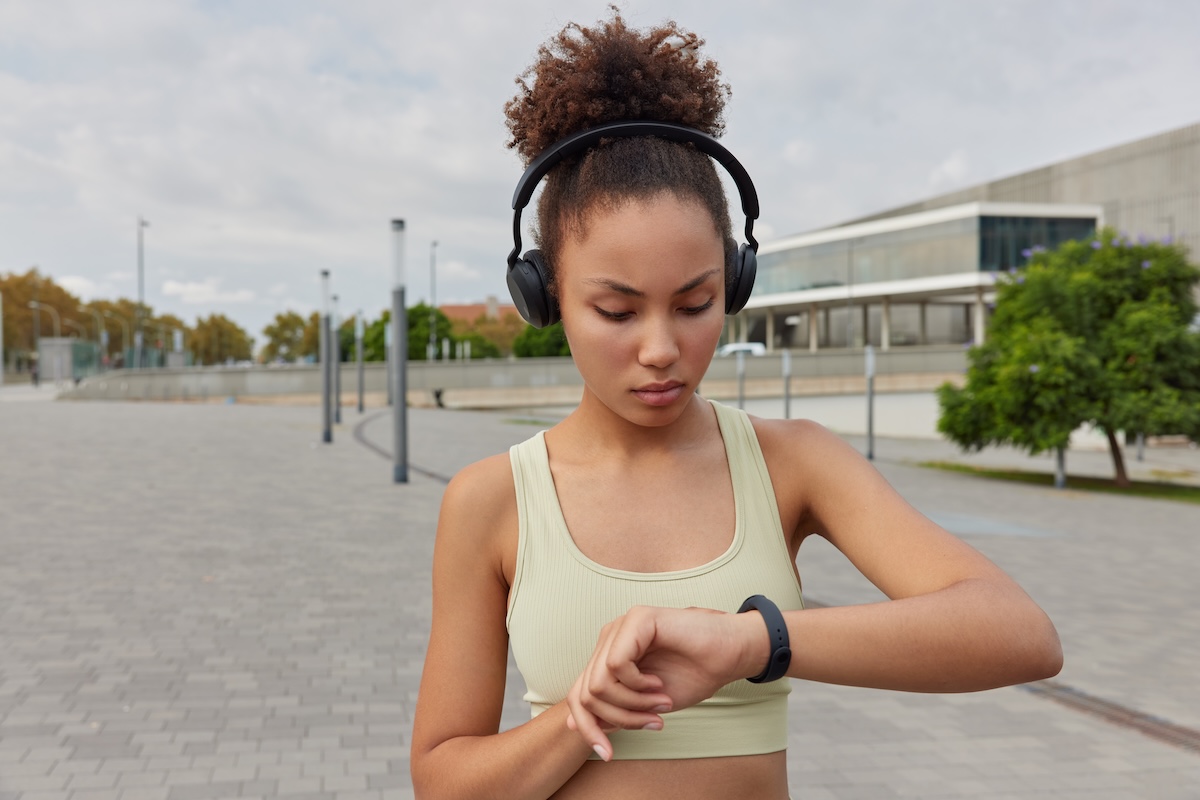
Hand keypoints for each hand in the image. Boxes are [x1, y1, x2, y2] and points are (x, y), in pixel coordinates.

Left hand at [565, 605, 764, 760]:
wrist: (730, 654)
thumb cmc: (692, 675)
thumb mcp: (645, 704)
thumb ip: (612, 709)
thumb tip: (575, 723)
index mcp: (608, 656)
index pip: (579, 695)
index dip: (589, 728)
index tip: (607, 754)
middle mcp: (609, 639)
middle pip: (585, 693)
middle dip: (618, 719)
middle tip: (651, 723)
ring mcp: (621, 626)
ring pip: (598, 683)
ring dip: (631, 704)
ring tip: (659, 704)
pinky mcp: (637, 619)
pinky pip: (616, 665)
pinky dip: (637, 685)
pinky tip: (658, 685)